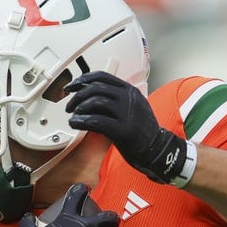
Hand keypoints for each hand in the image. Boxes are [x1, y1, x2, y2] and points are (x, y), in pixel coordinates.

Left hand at [65, 71, 195, 186]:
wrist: (157, 150)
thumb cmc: (142, 131)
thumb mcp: (132, 107)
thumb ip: (114, 99)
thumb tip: (88, 95)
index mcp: (130, 91)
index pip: (102, 77)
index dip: (82, 80)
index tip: (71, 86)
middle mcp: (129, 99)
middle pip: (96, 88)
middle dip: (77, 96)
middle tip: (69, 106)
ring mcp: (127, 114)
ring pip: (95, 102)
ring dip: (79, 109)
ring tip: (73, 117)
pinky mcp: (123, 130)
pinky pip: (96, 121)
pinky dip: (81, 121)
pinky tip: (75, 124)